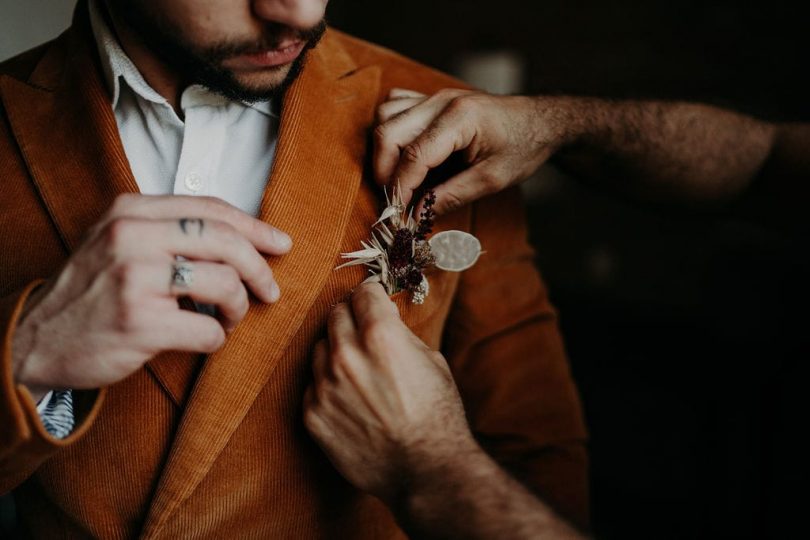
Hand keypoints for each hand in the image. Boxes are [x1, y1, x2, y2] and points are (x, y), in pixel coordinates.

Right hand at [11, 194, 291, 400]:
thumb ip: (169, 230)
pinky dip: (217, 338)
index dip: (255, 226)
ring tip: (230, 317)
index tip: (280, 243)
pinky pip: (209, 329)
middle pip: (226, 242)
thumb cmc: (91, 291)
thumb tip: (243, 236)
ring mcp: (135, 279)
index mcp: (130, 212)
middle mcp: (132, 238)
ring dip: (239, 307)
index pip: (211, 209)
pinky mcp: (140, 323)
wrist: (35, 339)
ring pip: (225, 284)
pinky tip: (204, 338)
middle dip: (260, 268)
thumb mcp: (118, 241)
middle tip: (271, 290)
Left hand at [303, 283, 477, 504]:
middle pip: (335, 315)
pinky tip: (349, 398)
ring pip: (319, 348)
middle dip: (351, 317)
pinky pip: (312, 385)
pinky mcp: (312, 415)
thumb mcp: (431, 361)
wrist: (426, 470)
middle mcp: (347, 356)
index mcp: (380, 336)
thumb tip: (383, 317)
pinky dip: (327, 385)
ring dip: (336, 351)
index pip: (362, 294)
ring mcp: (325, 386)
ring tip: (358, 370)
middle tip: (363, 329)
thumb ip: (400, 334)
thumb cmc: (437, 417)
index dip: (371, 294)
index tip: (372, 299)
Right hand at [374, 88, 576, 213]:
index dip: (401, 188)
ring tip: (396, 178)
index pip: (414, 155)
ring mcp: (435, 96)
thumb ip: (452, 196)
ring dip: (383, 150)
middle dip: (383, 170)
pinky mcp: (432, 99)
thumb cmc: (523, 147)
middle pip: (389, 132)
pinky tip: (400, 151)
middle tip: (393, 199)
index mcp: (461, 118)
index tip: (397, 213)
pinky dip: (389, 129)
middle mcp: (442, 101)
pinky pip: (395, 106)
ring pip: (386, 116)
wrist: (539, 120)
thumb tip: (418, 214)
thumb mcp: (492, 179)